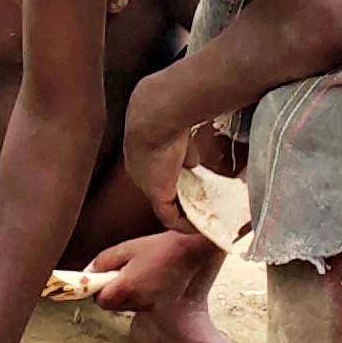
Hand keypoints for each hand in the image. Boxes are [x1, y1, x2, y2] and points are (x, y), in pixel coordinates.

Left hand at [123, 110, 212, 237]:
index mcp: (141, 154)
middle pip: (162, 193)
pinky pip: (169, 217)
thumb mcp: (178, 136)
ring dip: (184, 213)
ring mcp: (146, 184)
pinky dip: (183, 224)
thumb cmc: (164, 114)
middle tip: (200, 207)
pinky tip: (197, 227)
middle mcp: (140, 172)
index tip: (192, 187)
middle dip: (181, 200)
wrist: (156, 114)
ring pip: (166, 206)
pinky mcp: (155, 194)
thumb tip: (193, 163)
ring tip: (201, 219)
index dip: (176, 182)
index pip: (159, 174)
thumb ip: (184, 153)